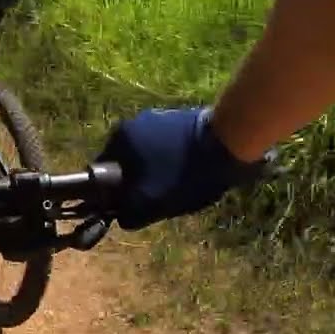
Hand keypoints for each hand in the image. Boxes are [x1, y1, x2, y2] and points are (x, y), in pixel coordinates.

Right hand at [95, 107, 275, 229]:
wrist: (230, 141)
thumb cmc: (185, 172)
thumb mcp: (153, 202)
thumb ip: (130, 213)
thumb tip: (121, 218)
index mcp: (120, 138)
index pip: (104, 170)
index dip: (116, 191)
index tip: (133, 203)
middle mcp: (134, 122)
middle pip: (129, 160)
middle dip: (141, 178)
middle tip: (159, 196)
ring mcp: (160, 115)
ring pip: (150, 151)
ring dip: (160, 166)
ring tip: (182, 183)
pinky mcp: (182, 115)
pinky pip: (170, 142)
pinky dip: (176, 156)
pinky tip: (194, 168)